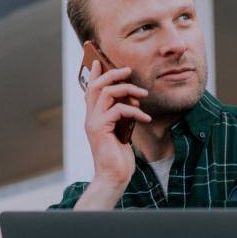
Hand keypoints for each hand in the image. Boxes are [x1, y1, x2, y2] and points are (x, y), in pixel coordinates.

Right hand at [84, 59, 151, 186]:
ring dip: (128, 89)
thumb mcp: (121, 133)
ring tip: (143, 94)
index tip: (99, 60)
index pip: (90, 90)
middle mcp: (90, 118)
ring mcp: (93, 122)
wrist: (114, 177)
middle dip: (113, 74)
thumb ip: (120, 118)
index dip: (94, 74)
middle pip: (96, 85)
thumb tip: (130, 102)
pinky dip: (134, 110)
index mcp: (93, 117)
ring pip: (107, 92)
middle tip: (128, 70)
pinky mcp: (101, 129)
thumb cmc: (119, 158)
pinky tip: (145, 117)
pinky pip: (118, 109)